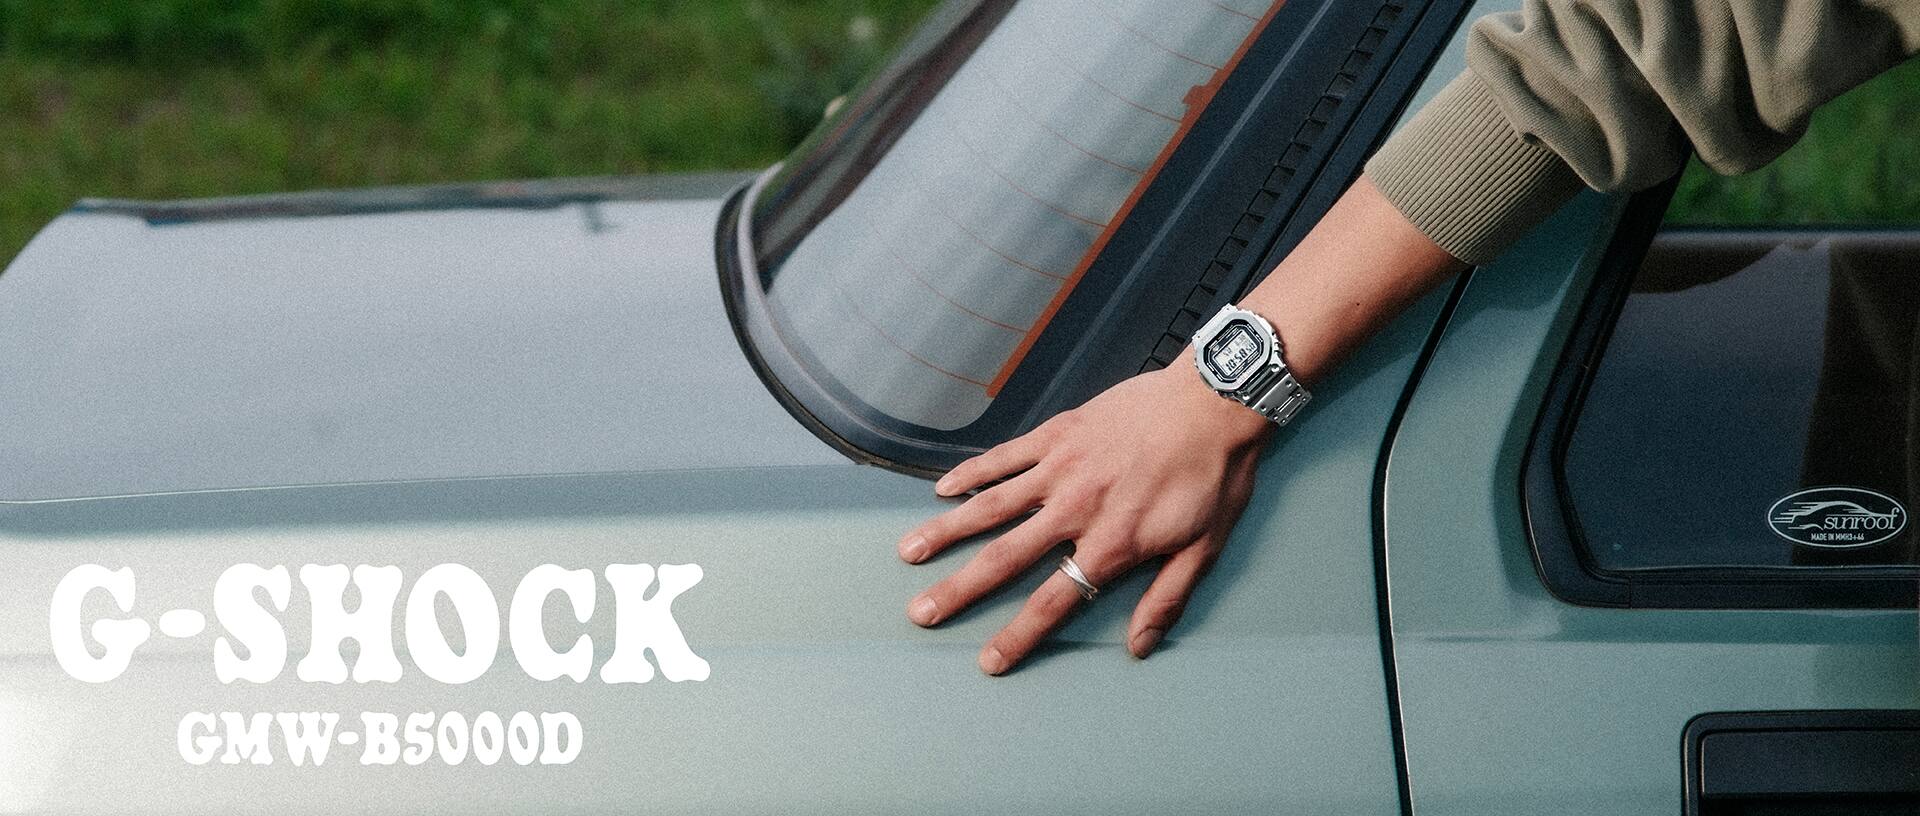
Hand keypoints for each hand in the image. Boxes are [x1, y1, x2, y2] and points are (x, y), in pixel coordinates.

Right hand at [896, 364, 1273, 674]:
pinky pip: (1005, 457)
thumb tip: (1140, 646)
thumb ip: (1167, 597)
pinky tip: (943, 489)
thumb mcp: (1205, 546)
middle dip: (959, 589)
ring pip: (992, 505)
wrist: (1214, 400)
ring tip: (909, 553)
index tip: (988, 661)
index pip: (1054, 600)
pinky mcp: (1059, 434)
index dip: (1019, 635)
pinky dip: (973, 473)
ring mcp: (1062, 468)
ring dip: (947, 531)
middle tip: (921, 612)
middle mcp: (1075, 509)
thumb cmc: (1214, 475)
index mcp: (1111, 542)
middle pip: (1005, 557)